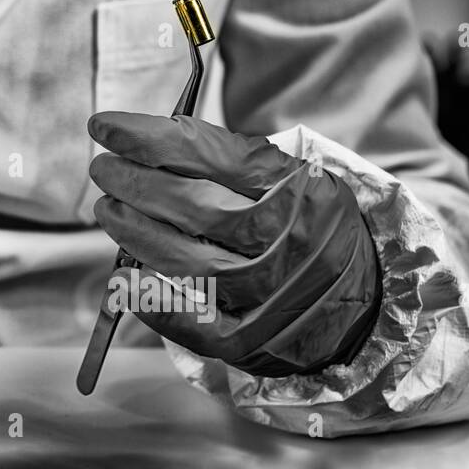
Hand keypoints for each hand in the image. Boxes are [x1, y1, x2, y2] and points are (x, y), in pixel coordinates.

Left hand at [87, 112, 380, 376]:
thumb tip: (145, 141)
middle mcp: (288, 243)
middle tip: (102, 169)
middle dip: (132, 182)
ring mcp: (269, 298)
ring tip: (108, 209)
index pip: (207, 154)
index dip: (145, 138)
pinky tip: (127, 271)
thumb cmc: (310, 226)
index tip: (105, 126)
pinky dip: (148, 295)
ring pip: (181, 261)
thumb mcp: (293, 177)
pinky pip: (185, 319)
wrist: (365, 305)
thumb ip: (228, 159)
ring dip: (131, 230)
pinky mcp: (249, 341)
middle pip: (190, 207)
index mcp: (298, 190)